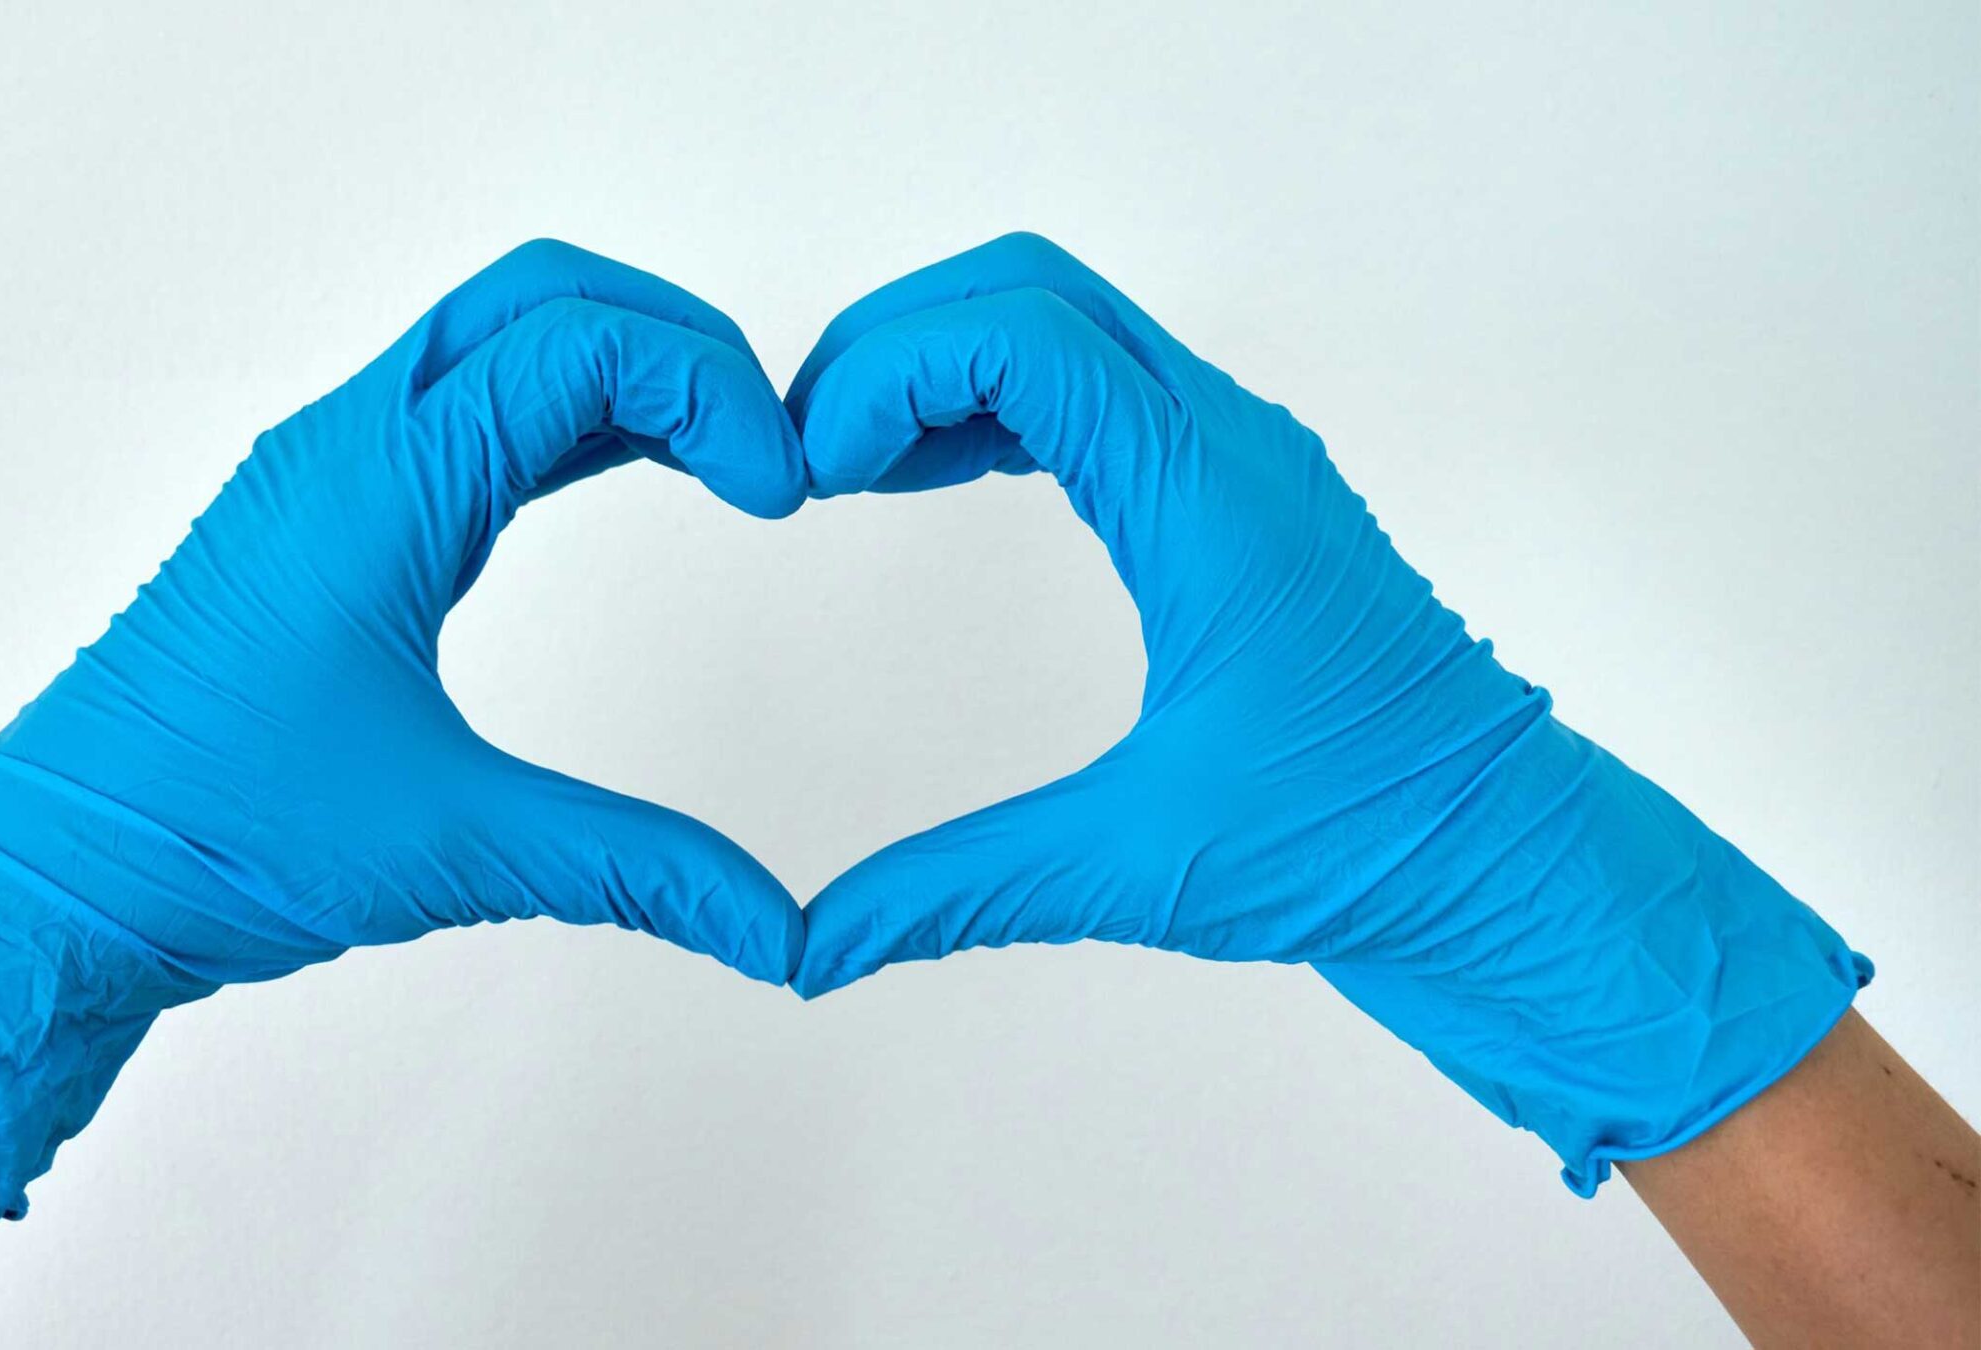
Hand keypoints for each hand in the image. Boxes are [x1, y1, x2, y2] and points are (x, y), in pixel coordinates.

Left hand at [0, 240, 808, 1222]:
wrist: (53, 876)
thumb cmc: (211, 836)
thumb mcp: (456, 848)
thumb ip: (636, 870)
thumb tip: (776, 929)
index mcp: (382, 487)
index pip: (581, 347)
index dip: (711, 391)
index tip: (782, 491)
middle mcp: (347, 445)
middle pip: (540, 294)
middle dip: (675, 339)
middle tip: (765, 438)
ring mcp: (323, 471)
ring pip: (493, 337)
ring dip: (614, 366)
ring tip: (718, 453)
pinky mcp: (313, 516)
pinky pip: (454, 405)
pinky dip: (555, 412)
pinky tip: (617, 471)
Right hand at [785, 233, 1868, 1191]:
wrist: (1510, 862)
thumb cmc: (1367, 848)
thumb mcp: (1140, 867)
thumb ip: (958, 891)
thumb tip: (813, 947)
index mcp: (1208, 501)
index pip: (1022, 336)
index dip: (888, 372)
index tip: (811, 471)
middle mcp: (1229, 445)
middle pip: (1032, 288)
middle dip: (897, 342)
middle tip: (805, 446)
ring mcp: (1242, 458)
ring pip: (1066, 322)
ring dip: (943, 364)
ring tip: (845, 463)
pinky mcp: (1240, 493)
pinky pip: (1099, 386)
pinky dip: (997, 403)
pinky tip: (930, 478)